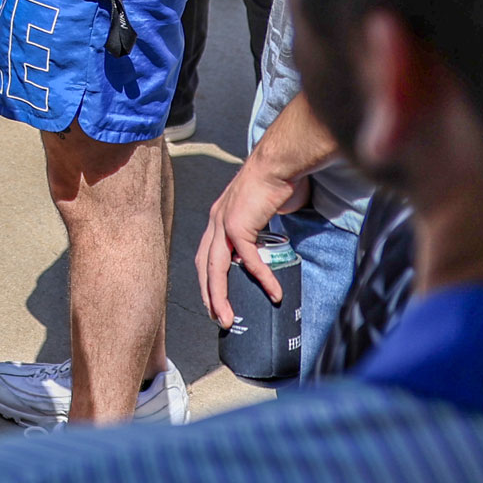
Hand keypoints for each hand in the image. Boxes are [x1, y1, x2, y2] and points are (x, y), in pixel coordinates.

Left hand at [194, 158, 306, 327]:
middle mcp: (215, 221)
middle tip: (218, 319)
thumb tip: (271, 252)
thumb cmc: (275, 184)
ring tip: (229, 318)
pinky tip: (274, 292)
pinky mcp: (238, 224)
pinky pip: (249, 259)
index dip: (207, 281)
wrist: (278, 163)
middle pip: (204, 267)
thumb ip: (259, 232)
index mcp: (218, 219)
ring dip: (220, 297)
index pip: (205, 256)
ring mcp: (223, 223)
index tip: (214, 302)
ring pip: (216, 269)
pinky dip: (261, 277)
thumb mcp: (259, 213)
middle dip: (208, 296)